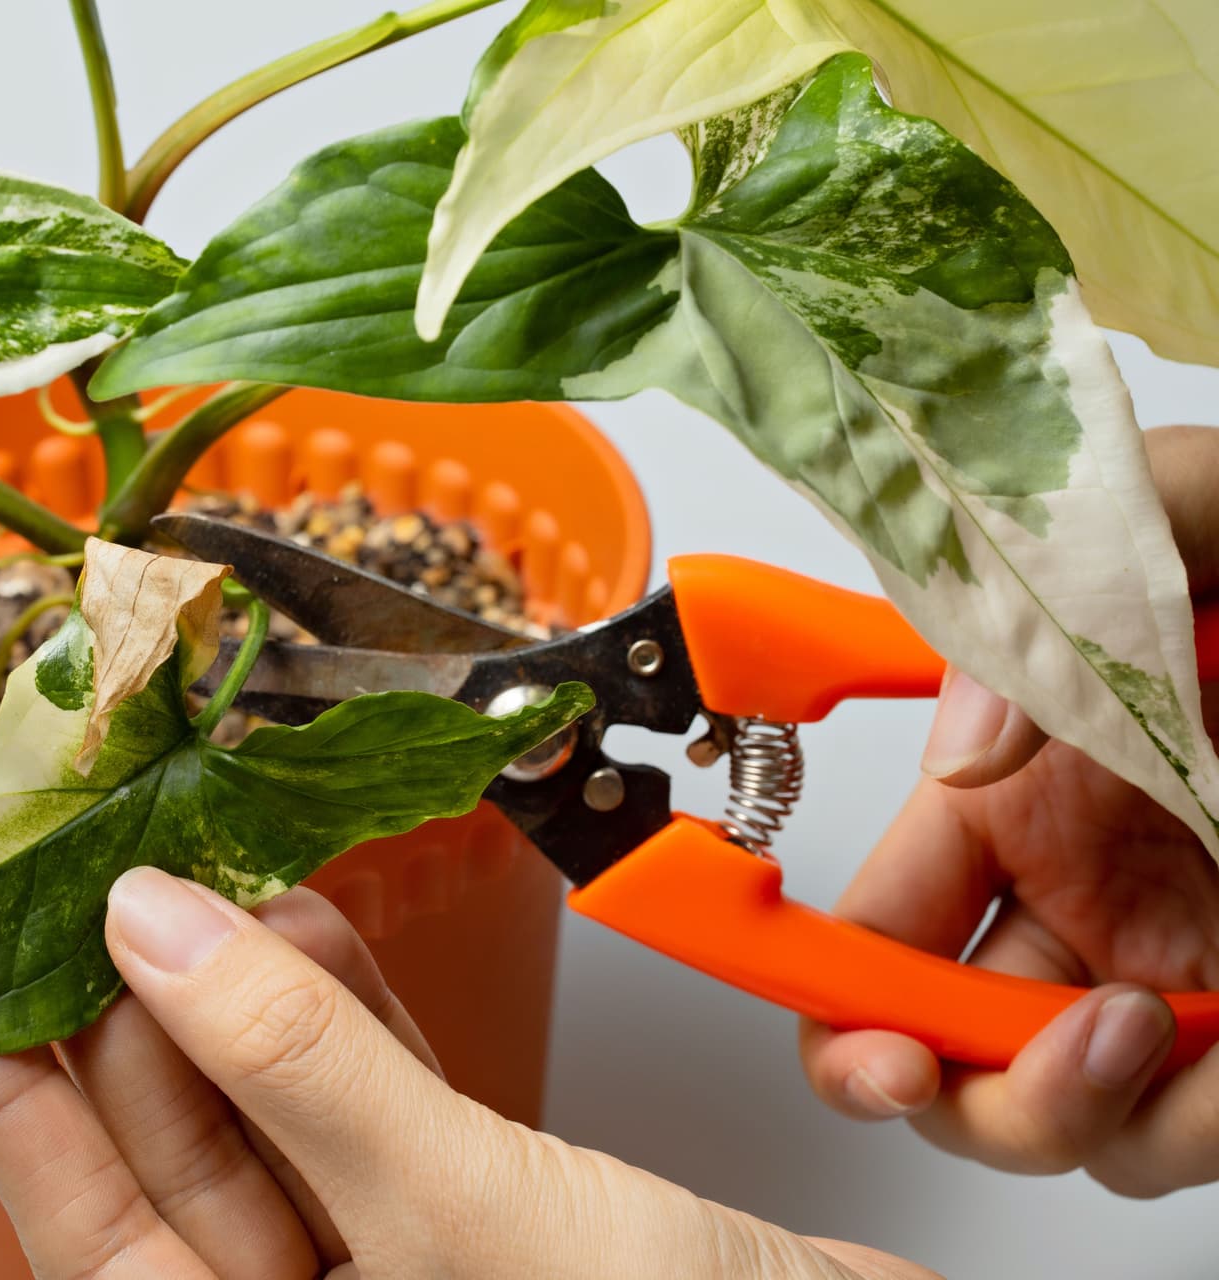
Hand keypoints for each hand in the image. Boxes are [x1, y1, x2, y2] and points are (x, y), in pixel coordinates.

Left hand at [0, 867, 934, 1278]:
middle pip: (175, 1149)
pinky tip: (308, 912)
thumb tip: (153, 926)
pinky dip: (349, 1003)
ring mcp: (401, 1269)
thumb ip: (298, 1065)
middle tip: (84, 860)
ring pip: (277, 1110)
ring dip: (242, 985)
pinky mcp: (487, 1210)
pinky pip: (380, 1096)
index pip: (84, 1221)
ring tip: (186, 857)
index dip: (7, 1088)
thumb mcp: (458, 1216)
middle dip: (132, 1002)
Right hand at [801, 426, 1218, 1196]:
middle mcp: (1073, 893)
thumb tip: (966, 753)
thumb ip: (1060, 598)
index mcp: (1016, 793)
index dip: (832, 1003)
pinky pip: (1192, 1124)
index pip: (871, 928)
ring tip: (1168, 1034)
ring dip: (1096, 1115)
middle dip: (963, 1091)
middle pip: (945, 1055)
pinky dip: (1198, 1122)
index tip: (873, 1049)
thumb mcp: (1193, 521)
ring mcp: (1165, 967)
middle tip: (1037, 1053)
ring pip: (1075, 1121)